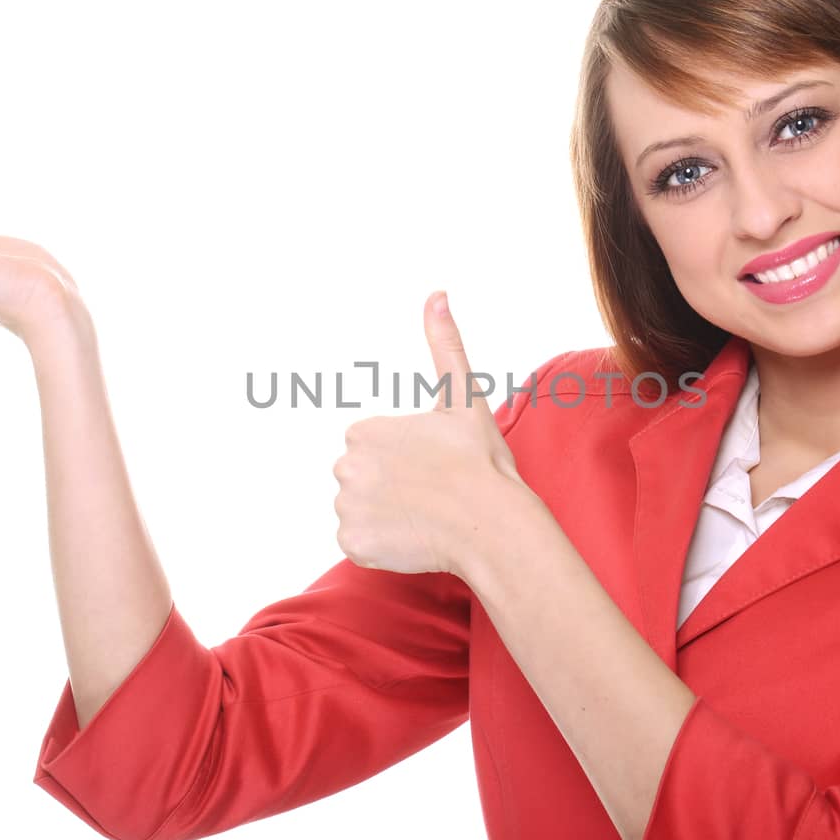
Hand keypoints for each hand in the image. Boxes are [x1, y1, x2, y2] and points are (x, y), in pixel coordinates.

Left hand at [332, 291, 529, 579]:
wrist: (494, 524)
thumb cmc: (481, 461)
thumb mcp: (463, 397)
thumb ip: (444, 345)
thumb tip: (437, 294)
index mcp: (362, 430)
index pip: (373, 449)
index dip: (406, 460)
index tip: (433, 467)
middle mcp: (345, 466)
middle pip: (362, 480)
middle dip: (391, 487)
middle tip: (431, 494)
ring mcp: (347, 508)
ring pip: (361, 511)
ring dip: (386, 516)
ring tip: (425, 516)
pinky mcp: (354, 544)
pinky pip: (359, 544)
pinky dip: (382, 545)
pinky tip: (412, 537)